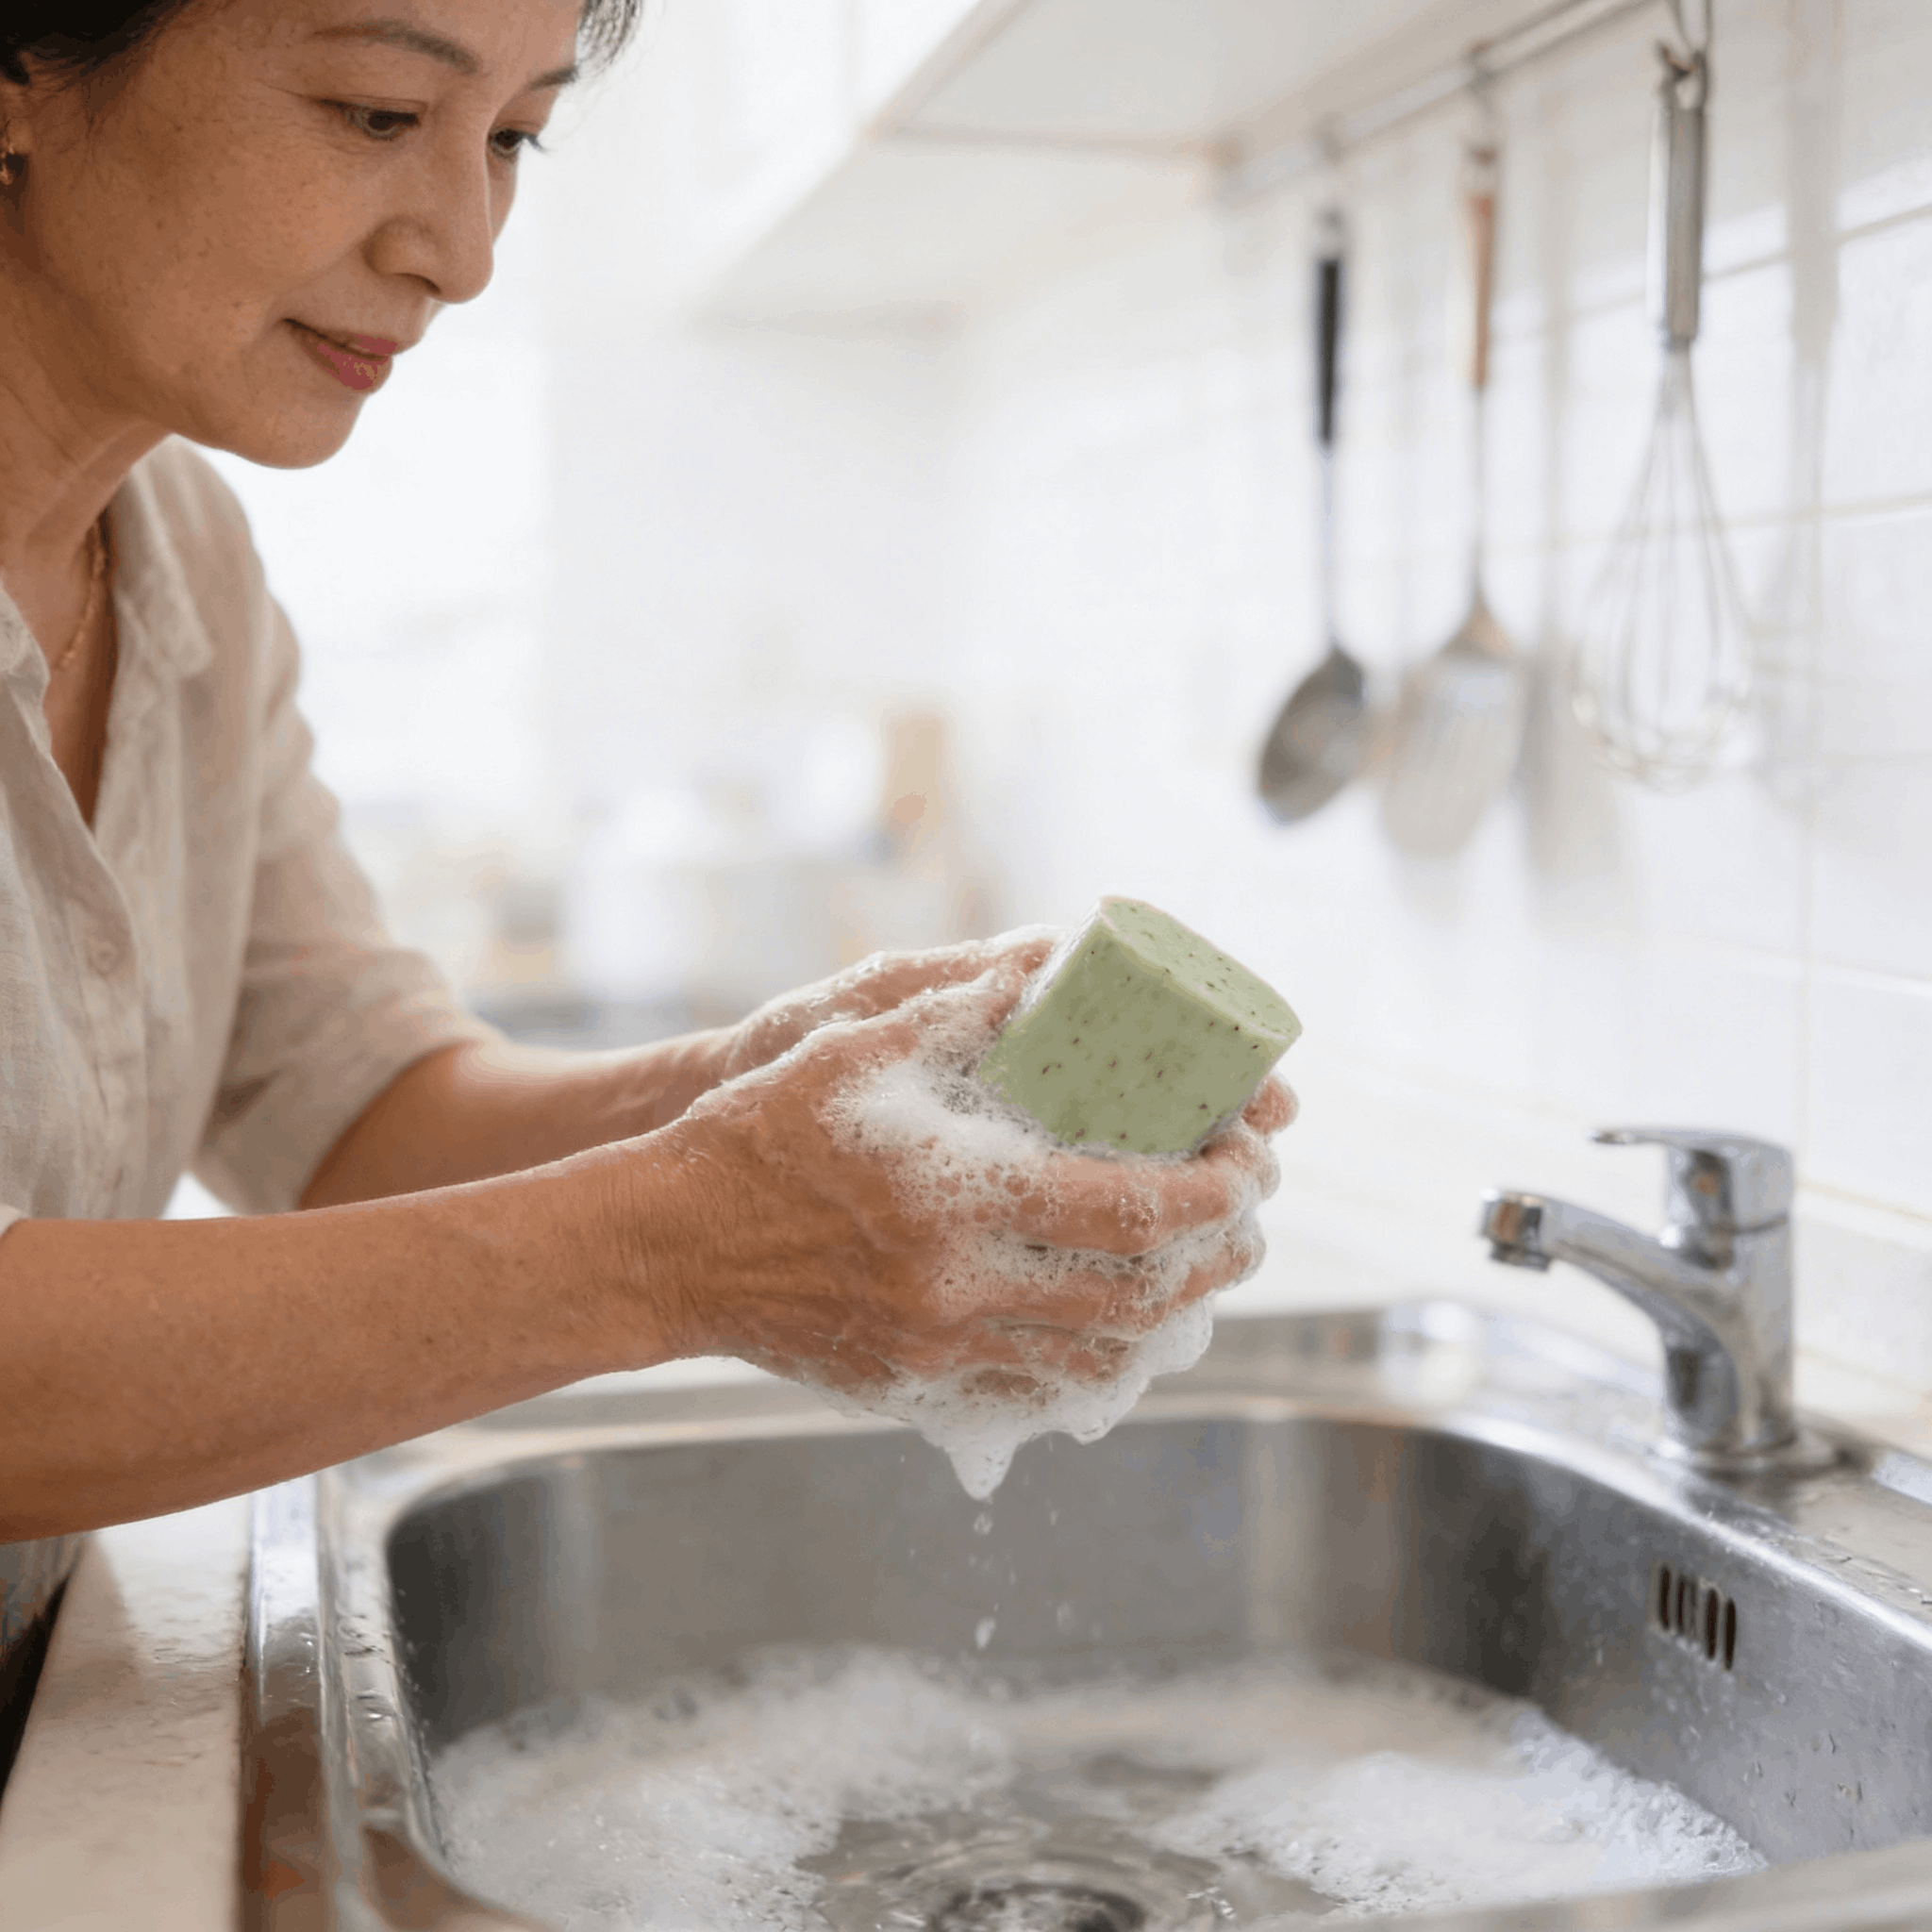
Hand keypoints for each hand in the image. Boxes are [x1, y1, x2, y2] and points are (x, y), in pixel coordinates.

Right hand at [629, 947, 1295, 1394]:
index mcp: (962, 1195)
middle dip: (1217, 1255)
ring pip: (1101, 1358)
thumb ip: (959, 1007)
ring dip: (1173, 1317)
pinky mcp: (914, 1386)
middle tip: (1245, 1215)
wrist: (668, 1243)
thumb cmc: (759, 1132)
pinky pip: (1036, 1393)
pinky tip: (1115, 1326)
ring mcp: (939, 1347)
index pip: (1137, 1209)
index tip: (1251, 1157)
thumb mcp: (853, 1045)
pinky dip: (1098, 1363)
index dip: (1219, 1189)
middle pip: (1141, 1295)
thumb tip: (1044, 963)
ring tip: (1201, 1270)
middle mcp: (963, 1285)